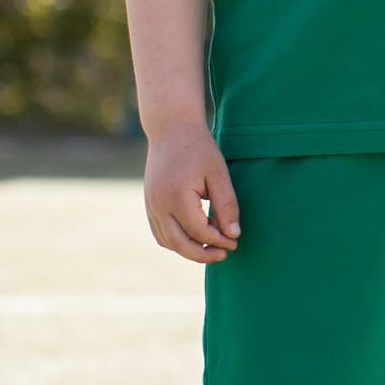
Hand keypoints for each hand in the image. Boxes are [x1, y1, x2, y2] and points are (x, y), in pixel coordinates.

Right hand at [144, 124, 239, 262]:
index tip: (235, 241)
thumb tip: (233, 235)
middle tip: (224, 253)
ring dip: (189, 249)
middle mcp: (159, 205)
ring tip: (212, 244)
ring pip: (168, 242)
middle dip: (203, 255)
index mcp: (177, 197)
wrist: (171, 129)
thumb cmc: (199, 148)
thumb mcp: (219, 174)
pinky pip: (160, 233)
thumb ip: (226, 206)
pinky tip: (195, 235)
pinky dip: (176, 240)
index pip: (199, 232)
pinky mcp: (149, 204)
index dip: (219, 241)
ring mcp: (150, 206)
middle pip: (179, 244)